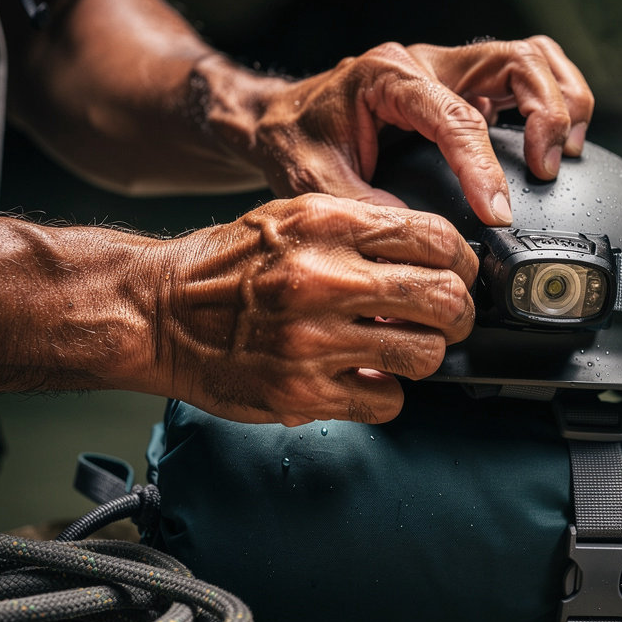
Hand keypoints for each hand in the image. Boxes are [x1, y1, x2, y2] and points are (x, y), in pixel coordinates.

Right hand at [155, 195, 477, 424]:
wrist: (157, 312)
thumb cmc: (229, 266)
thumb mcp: (294, 219)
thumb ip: (363, 232)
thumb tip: (436, 258)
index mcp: (326, 225)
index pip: (436, 238)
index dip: (463, 262)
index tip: (460, 275)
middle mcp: (322, 280)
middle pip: (443, 300)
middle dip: (460, 314)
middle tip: (449, 319)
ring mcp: (312, 341)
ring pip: (424, 356)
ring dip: (426, 356)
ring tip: (404, 350)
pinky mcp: (301, 392)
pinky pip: (386, 402)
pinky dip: (386, 394)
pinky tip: (366, 379)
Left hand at [210, 36, 592, 225]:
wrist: (281, 118)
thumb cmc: (295, 141)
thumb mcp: (313, 181)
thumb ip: (364, 207)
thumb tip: (418, 239)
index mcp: (388, 77)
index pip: (456, 116)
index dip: (484, 167)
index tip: (499, 213)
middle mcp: (426, 64)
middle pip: (517, 61)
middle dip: (547, 114)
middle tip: (547, 171)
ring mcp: (450, 70)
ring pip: (533, 58)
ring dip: (562, 101)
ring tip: (563, 154)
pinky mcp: (464, 86)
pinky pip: (526, 75)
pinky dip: (551, 102)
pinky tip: (549, 144)